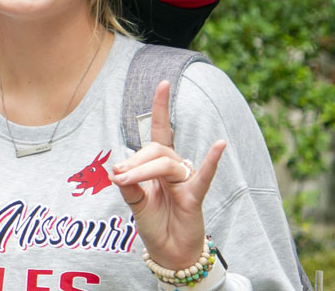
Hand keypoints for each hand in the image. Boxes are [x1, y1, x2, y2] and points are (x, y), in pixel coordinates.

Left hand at [111, 81, 226, 270]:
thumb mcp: (135, 204)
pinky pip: (203, 176)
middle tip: (119, 177)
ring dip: (143, 170)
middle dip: (134, 161)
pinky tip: (219, 144)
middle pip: (156, 150)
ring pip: (166, 163)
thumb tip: (115, 170)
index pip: (160, 132)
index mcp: (158, 165)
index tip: (164, 83)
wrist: (168, 251)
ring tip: (126, 181)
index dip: (160, 109)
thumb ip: (127, 186)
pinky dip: (210, 160)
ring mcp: (186, 181)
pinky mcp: (194, 196)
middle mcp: (174, 168)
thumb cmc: (154, 224)